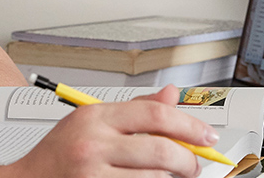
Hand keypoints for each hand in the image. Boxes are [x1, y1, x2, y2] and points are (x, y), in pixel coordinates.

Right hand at [8, 85, 218, 177]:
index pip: (155, 113)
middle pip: (161, 149)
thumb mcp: (91, 123)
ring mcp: (92, 173)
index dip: (189, 125)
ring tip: (170, 176)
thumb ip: (134, 110)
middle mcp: (93, 144)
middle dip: (188, 160)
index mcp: (95, 117)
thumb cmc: (57, 156)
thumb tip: (172, 95)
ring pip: (155, 177)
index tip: (206, 136)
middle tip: (194, 165)